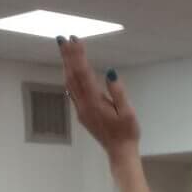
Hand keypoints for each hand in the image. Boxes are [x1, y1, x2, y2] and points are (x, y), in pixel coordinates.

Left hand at [59, 37, 139, 158]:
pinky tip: (69, 69)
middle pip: (72, 75)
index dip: (78, 55)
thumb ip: (118, 92)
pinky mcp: (81, 113)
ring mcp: (80, 109)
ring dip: (66, 65)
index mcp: (95, 102)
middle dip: (67, 56)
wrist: (119, 152)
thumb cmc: (127, 132)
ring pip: (69, 83)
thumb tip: (110, 72)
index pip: (83, 73)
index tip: (75, 39)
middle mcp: (84, 105)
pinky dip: (69, 76)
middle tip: (63, 38)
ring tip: (64, 50)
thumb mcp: (128, 112)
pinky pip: (71, 91)